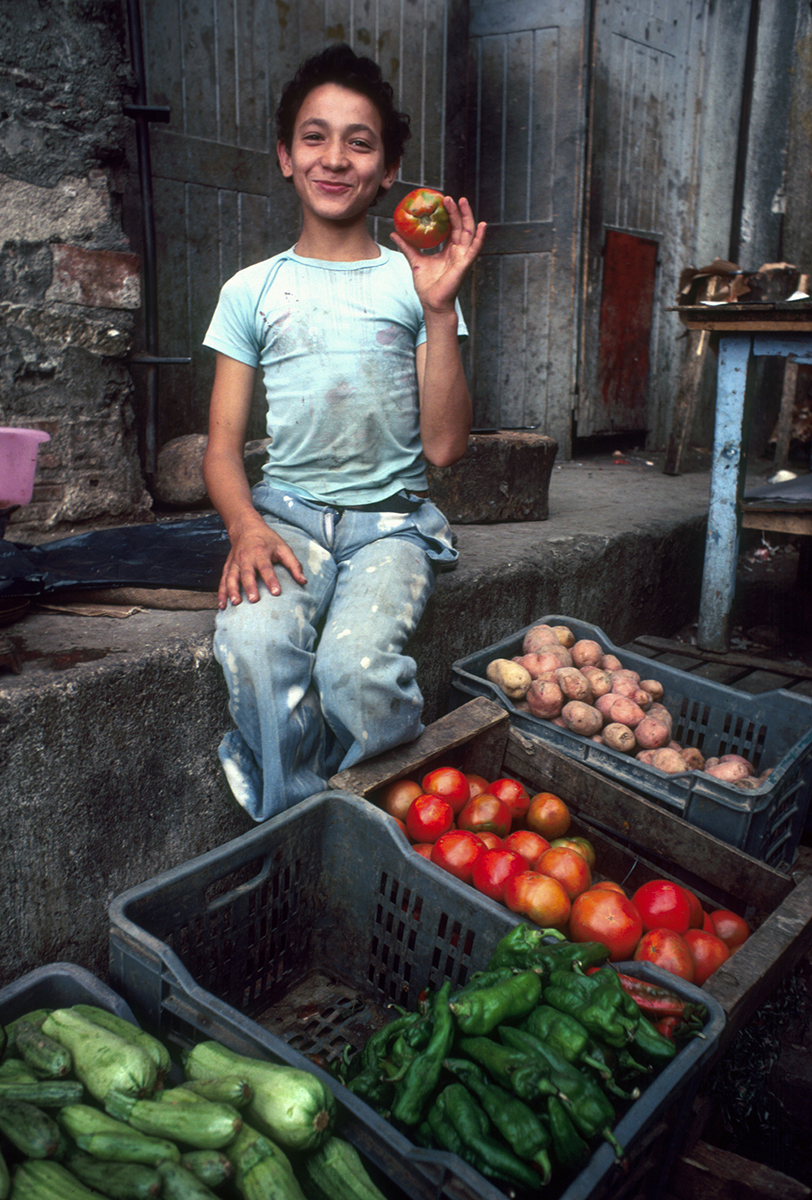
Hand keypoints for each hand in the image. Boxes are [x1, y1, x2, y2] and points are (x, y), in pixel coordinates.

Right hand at [218, 517, 305, 607]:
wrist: (246, 528)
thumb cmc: (267, 540)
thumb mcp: (283, 548)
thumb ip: (294, 564)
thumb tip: (303, 581)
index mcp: (261, 553)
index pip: (266, 568)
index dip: (271, 580)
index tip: (276, 592)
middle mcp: (246, 558)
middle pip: (247, 573)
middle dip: (250, 587)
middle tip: (254, 600)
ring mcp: (235, 562)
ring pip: (231, 577)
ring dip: (232, 590)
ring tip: (235, 603)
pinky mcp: (228, 567)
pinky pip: (223, 580)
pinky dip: (221, 593)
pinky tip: (222, 605)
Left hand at [391, 196, 485, 313]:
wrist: (432, 302)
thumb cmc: (426, 285)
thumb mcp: (415, 260)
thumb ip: (407, 246)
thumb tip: (394, 233)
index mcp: (448, 250)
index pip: (451, 228)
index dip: (448, 215)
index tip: (442, 201)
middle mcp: (457, 251)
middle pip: (460, 226)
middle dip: (456, 211)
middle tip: (448, 197)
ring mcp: (462, 257)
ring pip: (467, 232)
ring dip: (466, 216)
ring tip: (461, 201)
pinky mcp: (465, 264)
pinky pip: (474, 248)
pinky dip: (480, 237)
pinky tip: (482, 225)